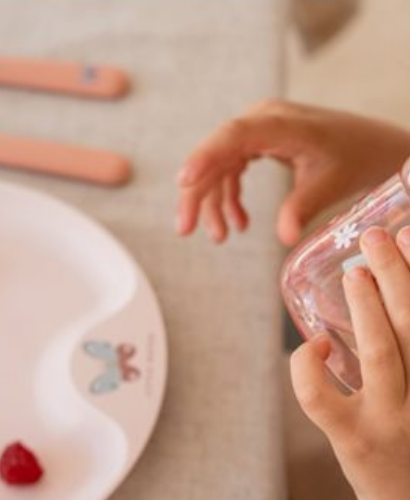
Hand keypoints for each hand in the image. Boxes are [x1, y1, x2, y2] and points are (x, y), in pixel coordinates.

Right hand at [176, 100, 409, 245]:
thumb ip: (303, 206)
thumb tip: (283, 239)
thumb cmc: (354, 157)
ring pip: (218, 168)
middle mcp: (260, 122)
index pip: (233, 135)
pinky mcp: (256, 145)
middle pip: (215, 156)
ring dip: (214, 204)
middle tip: (185, 230)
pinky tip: (238, 223)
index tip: (184, 181)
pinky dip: (229, 199)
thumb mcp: (331, 182)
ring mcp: (255, 133)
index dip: (205, 156)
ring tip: (220, 237)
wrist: (369, 147)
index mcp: (279, 122)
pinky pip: (230, 172)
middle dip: (197, 194)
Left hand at [291, 226, 409, 499]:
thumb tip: (383, 287)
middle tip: (378, 235)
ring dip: (367, 308)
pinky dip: (309, 365)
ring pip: (379, 354)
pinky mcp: (352, 438)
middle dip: (398, 274)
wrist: (409, 497)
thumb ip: (405, 344)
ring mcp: (390, 418)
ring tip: (356, 272)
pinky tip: (315, 343)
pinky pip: (319, 396)